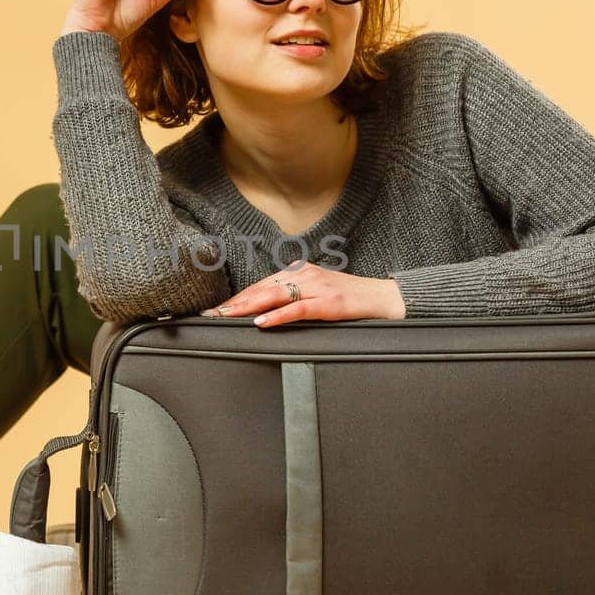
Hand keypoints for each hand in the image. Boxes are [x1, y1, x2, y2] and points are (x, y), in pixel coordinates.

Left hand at [200, 263, 406, 326]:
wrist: (384, 297)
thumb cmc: (350, 299)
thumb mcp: (318, 293)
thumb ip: (294, 298)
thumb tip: (265, 312)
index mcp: (299, 272)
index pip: (261, 285)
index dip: (237, 298)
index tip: (216, 309)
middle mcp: (304, 275)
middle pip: (262, 288)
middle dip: (235, 303)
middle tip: (211, 314)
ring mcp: (317, 287)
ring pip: (274, 295)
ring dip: (248, 307)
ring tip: (227, 316)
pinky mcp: (329, 302)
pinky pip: (298, 309)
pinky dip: (278, 316)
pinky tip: (262, 323)